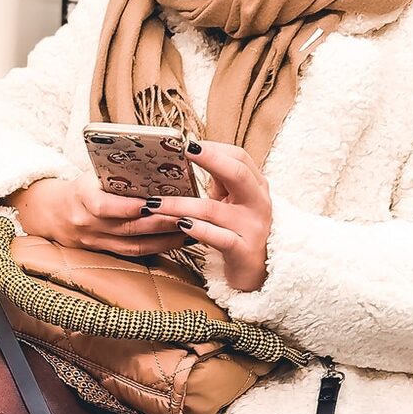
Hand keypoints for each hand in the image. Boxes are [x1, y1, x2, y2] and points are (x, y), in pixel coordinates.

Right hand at [5, 173, 189, 256]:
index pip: (103, 205)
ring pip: (134, 245)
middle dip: (160, 222)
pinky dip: (158, 248)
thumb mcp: (91, 175)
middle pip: (127, 228)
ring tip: (189, 228)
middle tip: (186, 214)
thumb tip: (155, 161)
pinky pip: (135, 254)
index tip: (154, 202)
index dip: (128, 206)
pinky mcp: (105, 252)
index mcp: (81, 197)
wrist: (52, 213)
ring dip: (164, 238)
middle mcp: (87, 223)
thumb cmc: (81, 187)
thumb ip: (116, 173)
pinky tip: (178, 241)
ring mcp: (96, 241)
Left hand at [144, 141, 272, 290]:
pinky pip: (217, 237)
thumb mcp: (231, 200)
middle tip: (183, 151)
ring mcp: (252, 227)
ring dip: (180, 204)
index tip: (188, 144)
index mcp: (256, 186)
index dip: (214, 149)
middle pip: (237, 174)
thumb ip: (218, 179)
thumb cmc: (237, 229)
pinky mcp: (243, 250)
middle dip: (210, 159)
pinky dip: (196, 229)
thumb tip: (188, 155)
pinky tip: (179, 224)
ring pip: (213, 210)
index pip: (240, 158)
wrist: (258, 270)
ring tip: (154, 202)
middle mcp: (258, 203)